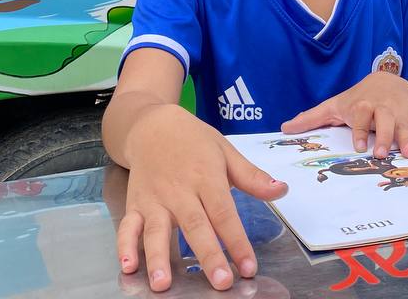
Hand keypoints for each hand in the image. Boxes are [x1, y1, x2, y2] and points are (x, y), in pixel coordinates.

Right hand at [116, 105, 286, 292]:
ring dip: (159, 258)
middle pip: (195, 226)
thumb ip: (251, 176)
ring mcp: (154, 199)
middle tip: (221, 283)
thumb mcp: (225, 151)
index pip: (224, 213)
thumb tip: (282, 190)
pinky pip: (128, 227)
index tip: (248, 268)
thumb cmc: (193, 140)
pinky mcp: (135, 204)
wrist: (151, 125)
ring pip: (157, 230)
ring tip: (163, 284)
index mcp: (206, 177)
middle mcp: (179, 191)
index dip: (237, 241)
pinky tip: (128, 266)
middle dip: (208, 256)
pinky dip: (125, 246)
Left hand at [280, 72, 407, 158]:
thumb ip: (310, 118)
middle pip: (383, 120)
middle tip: (382, 153)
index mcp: (361, 106)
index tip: (358, 146)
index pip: (360, 117)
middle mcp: (381, 108)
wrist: (386, 80)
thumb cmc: (356, 99)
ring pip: (402, 124)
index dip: (359, 130)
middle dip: (383, 136)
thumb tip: (284, 128)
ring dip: (407, 137)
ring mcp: (398, 111)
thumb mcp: (333, 105)